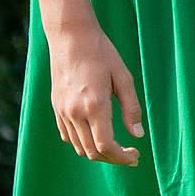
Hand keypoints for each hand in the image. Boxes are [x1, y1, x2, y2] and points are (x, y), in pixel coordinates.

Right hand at [49, 14, 143, 165]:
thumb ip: (131, 108)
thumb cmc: (101, 53)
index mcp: (95, 105)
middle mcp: (75, 112)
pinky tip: (96, 135)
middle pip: (92, 152)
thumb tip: (138, 135)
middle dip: (113, 158)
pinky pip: (68, 136)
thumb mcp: (123, 77)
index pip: (106, 146)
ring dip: (98, 153)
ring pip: (79, 147)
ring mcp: (63, 111)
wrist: (71, 37)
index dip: (122, 157)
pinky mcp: (56, 107)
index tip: (135, 156)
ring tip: (115, 147)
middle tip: (130, 154)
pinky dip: (82, 143)